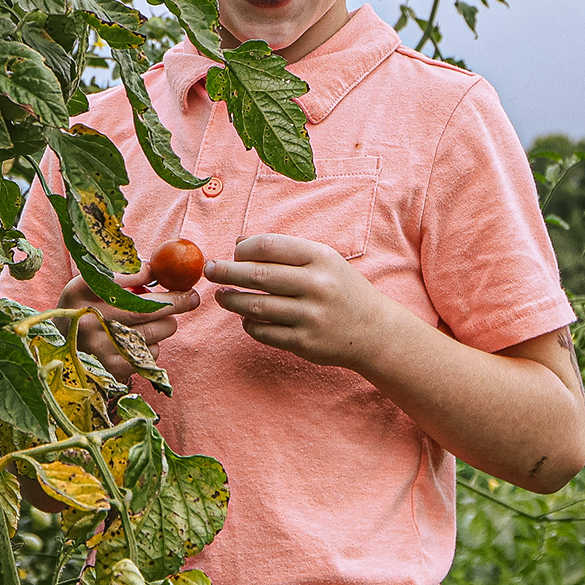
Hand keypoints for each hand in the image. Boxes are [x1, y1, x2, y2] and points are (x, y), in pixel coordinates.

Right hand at [57, 266, 199, 383]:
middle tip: (191, 296)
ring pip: (152, 332)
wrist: (61, 352)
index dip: (140, 275)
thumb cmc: (84, 311)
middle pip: (141, 309)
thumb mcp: (89, 288)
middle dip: (174, 302)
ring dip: (167, 323)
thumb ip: (118, 275)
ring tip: (165, 319)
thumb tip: (158, 270)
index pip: (115, 278)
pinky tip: (142, 340)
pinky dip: (154, 344)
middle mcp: (87, 320)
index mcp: (78, 293)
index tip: (158, 273)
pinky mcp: (113, 369)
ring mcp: (100, 347)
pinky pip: (149, 353)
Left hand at [207, 234, 399, 370]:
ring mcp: (310, 316)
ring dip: (231, 300)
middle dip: (226, 272)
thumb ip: (284, 250)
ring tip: (221, 296)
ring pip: (255, 306)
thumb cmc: (341, 289)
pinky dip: (249, 324)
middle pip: (257, 275)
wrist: (375, 331)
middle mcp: (316, 285)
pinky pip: (263, 332)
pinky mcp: (304, 343)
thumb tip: (239, 241)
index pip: (269, 246)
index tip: (232, 253)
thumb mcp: (323, 261)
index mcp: (320, 258)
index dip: (243, 248)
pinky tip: (245, 318)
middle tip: (209, 270)